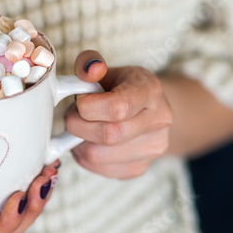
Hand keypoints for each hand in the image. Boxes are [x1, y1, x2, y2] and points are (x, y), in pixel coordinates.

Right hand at [0, 97, 59, 232]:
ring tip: (48, 171)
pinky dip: (27, 178)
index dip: (10, 222)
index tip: (20, 193)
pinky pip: (7, 186)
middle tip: (45, 179)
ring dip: (35, 195)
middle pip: (7, 227)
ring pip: (12, 210)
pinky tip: (39, 161)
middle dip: (31, 208)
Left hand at [65, 50, 172, 178]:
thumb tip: (90, 70)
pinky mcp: (139, 168)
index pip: (118, 108)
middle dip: (78, 125)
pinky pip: (99, 169)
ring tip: (81, 128)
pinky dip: (84, 157)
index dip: (88, 107)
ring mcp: (152, 148)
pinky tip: (88, 142)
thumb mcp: (106, 69)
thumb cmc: (119, 87)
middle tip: (72, 116)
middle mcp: (159, 121)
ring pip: (98, 156)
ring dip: (78, 142)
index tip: (80, 101)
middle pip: (108, 135)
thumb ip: (90, 64)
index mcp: (151, 91)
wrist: (145, 109)